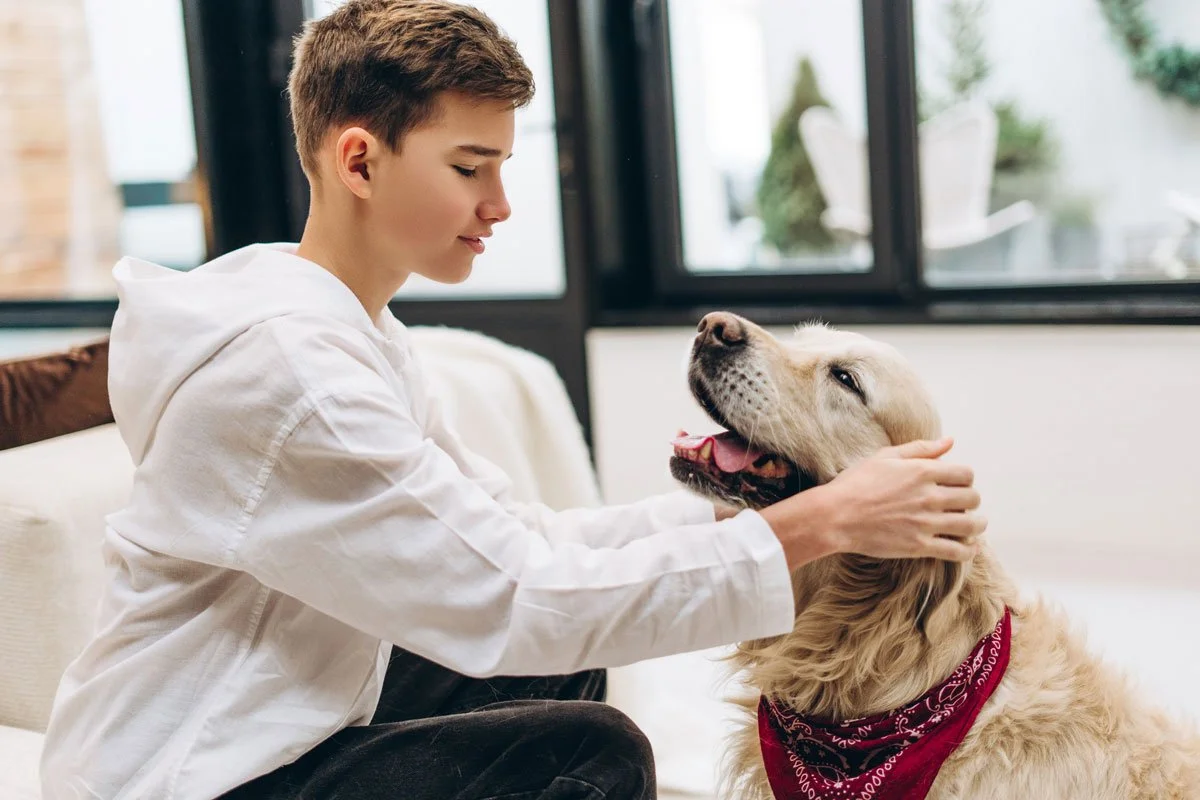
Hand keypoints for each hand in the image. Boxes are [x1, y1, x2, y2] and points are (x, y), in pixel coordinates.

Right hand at [758, 438, 985, 568]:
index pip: (966, 474)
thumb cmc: (856, 483)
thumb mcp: (885, 456)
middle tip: (964, 505)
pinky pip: (957, 551)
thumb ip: (921, 448)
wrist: (835, 516)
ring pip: (971, 525)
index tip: (957, 485)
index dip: (965, 479)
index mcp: (922, 471)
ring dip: (977, 526)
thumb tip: (950, 441)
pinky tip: (966, 547)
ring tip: (973, 526)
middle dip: (972, 501)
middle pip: (972, 498)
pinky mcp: (920, 546)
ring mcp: (926, 522)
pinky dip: (967, 551)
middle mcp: (929, 496)